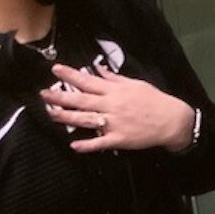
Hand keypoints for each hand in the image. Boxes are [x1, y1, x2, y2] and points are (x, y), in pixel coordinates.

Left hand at [41, 64, 194, 152]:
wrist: (171, 120)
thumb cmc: (154, 100)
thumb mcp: (135, 84)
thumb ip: (114, 78)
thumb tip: (97, 69)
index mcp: (114, 90)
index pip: (88, 81)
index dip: (70, 75)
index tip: (55, 69)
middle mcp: (111, 105)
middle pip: (81, 100)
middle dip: (61, 96)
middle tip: (43, 94)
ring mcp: (114, 123)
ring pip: (86, 120)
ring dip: (67, 117)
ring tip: (51, 114)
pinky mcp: (119, 139)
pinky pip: (100, 143)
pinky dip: (87, 145)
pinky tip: (73, 144)